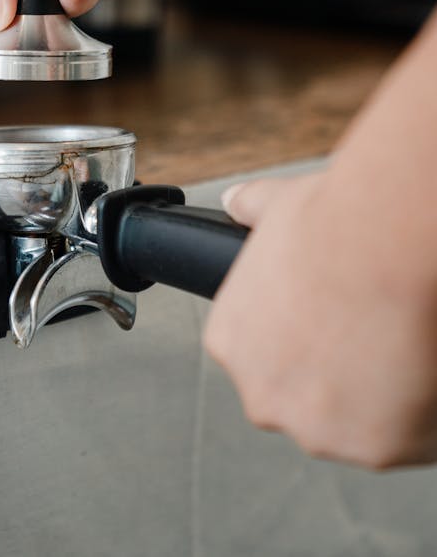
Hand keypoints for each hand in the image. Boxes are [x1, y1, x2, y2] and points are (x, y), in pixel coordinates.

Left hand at [203, 167, 436, 468]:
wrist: (387, 242)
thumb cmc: (334, 221)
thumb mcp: (275, 208)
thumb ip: (250, 209)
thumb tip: (237, 200)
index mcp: (231, 343)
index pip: (265, 356)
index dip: (305, 338)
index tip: (333, 320)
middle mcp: (264, 396)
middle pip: (306, 399)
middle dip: (339, 375)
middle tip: (373, 331)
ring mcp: (319, 429)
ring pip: (357, 424)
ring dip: (381, 398)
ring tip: (403, 343)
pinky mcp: (377, 448)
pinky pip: (406, 439)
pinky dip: (421, 413)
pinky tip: (423, 366)